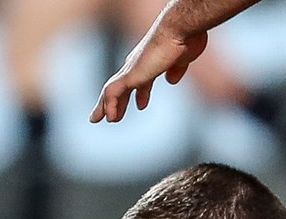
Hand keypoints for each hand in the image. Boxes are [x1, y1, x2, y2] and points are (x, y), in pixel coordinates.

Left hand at [91, 26, 209, 122]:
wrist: (178, 31)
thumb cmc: (184, 41)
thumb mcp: (182, 60)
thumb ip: (176, 70)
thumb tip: (171, 80)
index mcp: (149, 63)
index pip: (140, 81)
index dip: (140, 94)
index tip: (140, 105)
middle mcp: (136, 66)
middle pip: (122, 87)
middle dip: (117, 103)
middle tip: (112, 116)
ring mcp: (131, 70)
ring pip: (112, 91)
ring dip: (107, 106)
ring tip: (102, 120)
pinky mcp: (129, 75)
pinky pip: (113, 93)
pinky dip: (109, 106)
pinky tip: (110, 118)